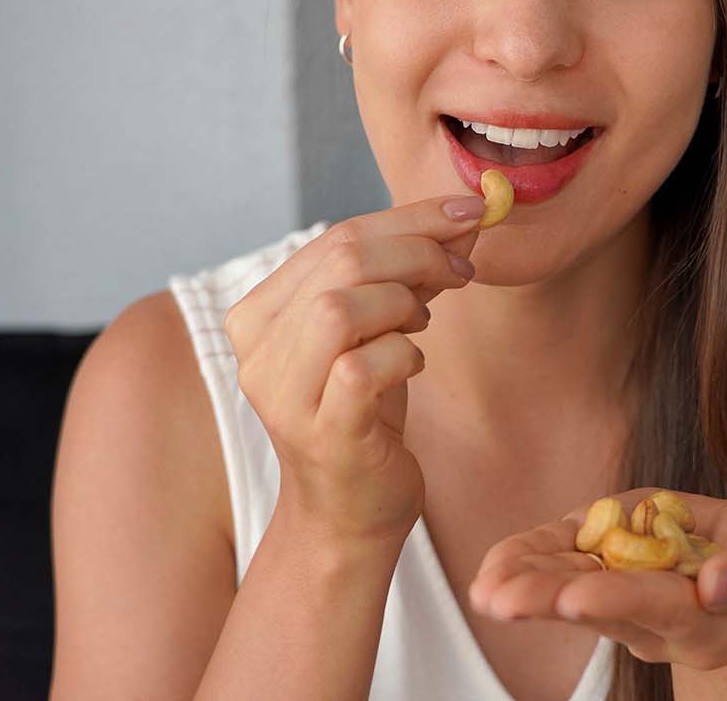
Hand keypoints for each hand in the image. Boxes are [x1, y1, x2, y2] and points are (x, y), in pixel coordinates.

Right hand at [223, 194, 484, 548]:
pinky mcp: (321, 433)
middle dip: (419, 251)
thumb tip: (463, 217)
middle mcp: (257, 351)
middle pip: (342, 260)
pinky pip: (364, 367)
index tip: (468, 214)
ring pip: (342, 307)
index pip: (335, 237)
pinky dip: (404, 355)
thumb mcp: (375, 330)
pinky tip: (413, 366)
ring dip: (404, 303)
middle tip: (462, 268)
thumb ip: (404, 274)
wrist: (349, 512)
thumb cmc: (363, 413)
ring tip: (422, 323)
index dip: (410, 218)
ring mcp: (283, 395)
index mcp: (258, 313)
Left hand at [466, 487, 726, 670]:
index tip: (576, 597)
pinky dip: (525, 560)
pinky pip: (559, 564)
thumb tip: (718, 582)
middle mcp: (656, 621)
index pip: (662, 610)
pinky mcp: (602, 562)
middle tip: (501, 601)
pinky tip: (492, 567)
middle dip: (548, 601)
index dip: (621, 600)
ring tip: (483, 589)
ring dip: (523, 587)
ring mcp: (623, 596)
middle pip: (600, 610)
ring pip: (570, 592)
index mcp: (709, 623)